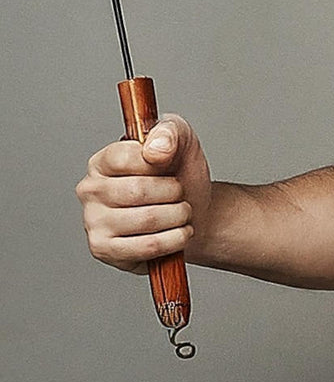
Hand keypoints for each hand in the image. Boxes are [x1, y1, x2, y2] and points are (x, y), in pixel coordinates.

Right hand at [76, 115, 211, 273]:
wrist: (196, 211)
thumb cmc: (180, 174)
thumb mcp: (181, 139)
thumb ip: (169, 132)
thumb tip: (155, 149)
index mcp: (102, 161)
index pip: (125, 158)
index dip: (159, 162)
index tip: (170, 164)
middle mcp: (90, 190)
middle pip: (138, 191)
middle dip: (174, 192)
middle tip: (180, 193)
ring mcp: (93, 222)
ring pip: (147, 219)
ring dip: (179, 216)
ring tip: (182, 212)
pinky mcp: (104, 250)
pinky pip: (148, 246)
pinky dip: (175, 239)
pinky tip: (180, 232)